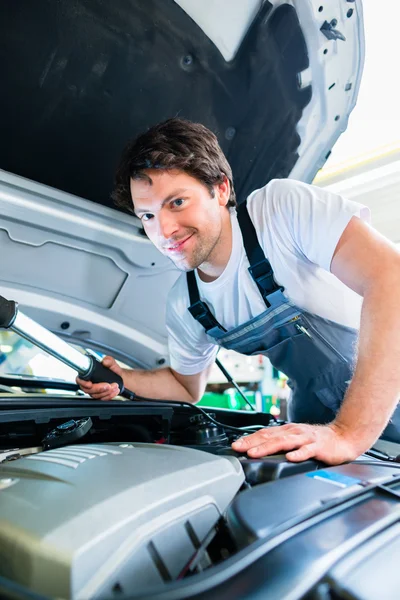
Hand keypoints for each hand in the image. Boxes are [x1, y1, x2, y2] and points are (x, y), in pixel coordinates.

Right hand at [76, 356, 122, 400]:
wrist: (121, 377)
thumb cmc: (114, 370)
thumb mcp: (112, 363)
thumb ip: (109, 360)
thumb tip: (105, 361)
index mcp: (89, 374)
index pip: (80, 380)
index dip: (83, 382)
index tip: (90, 384)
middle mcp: (90, 383)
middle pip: (88, 390)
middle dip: (99, 388)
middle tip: (108, 385)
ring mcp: (95, 391)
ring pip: (96, 395)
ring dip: (106, 392)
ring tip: (114, 386)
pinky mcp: (100, 396)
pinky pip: (102, 399)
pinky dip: (110, 395)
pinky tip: (115, 391)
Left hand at [231, 422, 359, 464]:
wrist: (343, 437)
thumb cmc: (318, 440)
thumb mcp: (297, 439)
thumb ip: (282, 443)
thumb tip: (262, 450)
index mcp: (288, 431)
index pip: (265, 433)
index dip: (249, 439)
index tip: (236, 445)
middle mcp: (295, 432)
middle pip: (270, 437)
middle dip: (253, 443)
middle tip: (239, 448)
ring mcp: (306, 439)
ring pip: (284, 442)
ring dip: (268, 447)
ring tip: (255, 453)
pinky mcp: (319, 447)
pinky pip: (307, 450)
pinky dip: (298, 454)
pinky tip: (291, 457)